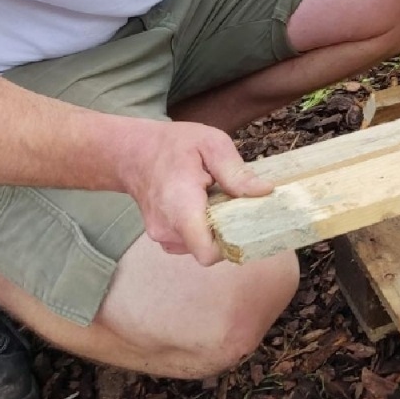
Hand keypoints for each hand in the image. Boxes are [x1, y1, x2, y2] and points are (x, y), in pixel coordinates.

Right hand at [116, 120, 272, 264]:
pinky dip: (199, 228)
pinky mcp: (161, 236)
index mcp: (181, 208)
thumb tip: (265, 192)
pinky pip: (188, 242)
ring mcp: (161, 236)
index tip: (244, 222)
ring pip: (198, 246)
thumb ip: (236, 172)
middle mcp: (167, 229)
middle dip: (226, 230)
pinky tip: (202, 205)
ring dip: (213, 228)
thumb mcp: (212, 145)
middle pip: (208, 249)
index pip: (207, 253)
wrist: (134, 152)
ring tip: (214, 198)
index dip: (231, 244)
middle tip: (233, 201)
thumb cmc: (173, 145)